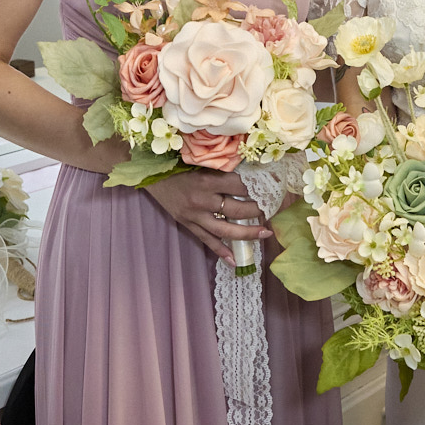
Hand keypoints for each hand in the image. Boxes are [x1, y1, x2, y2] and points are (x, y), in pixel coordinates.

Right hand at [146, 169, 270, 265]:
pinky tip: (235, 260)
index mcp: (207, 180)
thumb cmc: (178, 164)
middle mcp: (202, 200)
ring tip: (264, 234)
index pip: (240, 185)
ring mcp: (194, 215)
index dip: (258, 187)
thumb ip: (222, 170)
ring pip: (225, 230)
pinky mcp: (187, 224)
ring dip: (246, 233)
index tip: (273, 186)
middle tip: (272, 210)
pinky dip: (221, 251)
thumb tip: (250, 176)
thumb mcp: (202, 163)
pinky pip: (207, 240)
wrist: (151, 175)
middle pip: (237, 209)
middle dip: (257, 210)